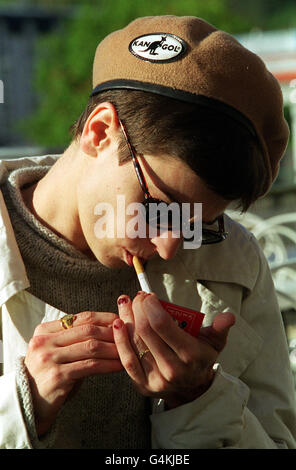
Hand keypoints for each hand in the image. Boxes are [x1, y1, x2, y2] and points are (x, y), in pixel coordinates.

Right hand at [24, 311, 122, 435]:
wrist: (29, 403)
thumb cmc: (49, 374)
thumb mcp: (57, 351)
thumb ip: (75, 338)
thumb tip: (111, 326)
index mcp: (44, 330)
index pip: (81, 317)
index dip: (105, 318)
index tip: (121, 321)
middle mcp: (43, 341)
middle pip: (88, 330)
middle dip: (112, 332)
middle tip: (129, 336)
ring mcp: (48, 358)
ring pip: (91, 347)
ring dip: (113, 349)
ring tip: (127, 351)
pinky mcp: (57, 377)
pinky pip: (90, 366)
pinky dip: (108, 364)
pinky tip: (119, 366)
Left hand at [113, 292, 234, 408]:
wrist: (192, 388)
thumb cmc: (201, 357)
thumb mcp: (215, 342)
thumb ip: (220, 328)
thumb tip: (228, 317)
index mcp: (191, 355)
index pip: (163, 325)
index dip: (151, 306)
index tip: (149, 296)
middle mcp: (173, 370)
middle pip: (146, 332)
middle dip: (138, 309)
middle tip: (137, 297)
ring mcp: (156, 379)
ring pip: (135, 343)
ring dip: (126, 319)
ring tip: (125, 303)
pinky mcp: (142, 385)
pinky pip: (126, 360)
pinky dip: (120, 340)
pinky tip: (118, 323)